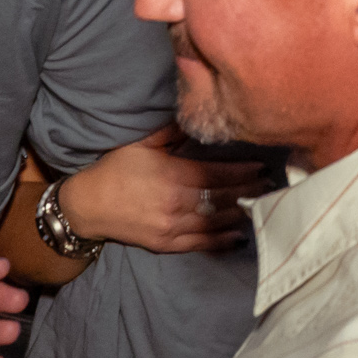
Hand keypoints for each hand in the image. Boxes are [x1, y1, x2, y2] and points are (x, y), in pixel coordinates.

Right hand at [60, 129, 273, 254]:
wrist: (87, 207)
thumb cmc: (115, 170)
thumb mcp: (143, 143)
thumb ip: (173, 131)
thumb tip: (197, 114)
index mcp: (173, 176)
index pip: (218, 173)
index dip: (242, 171)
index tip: (261, 166)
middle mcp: (177, 204)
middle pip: (222, 197)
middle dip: (248, 191)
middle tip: (269, 184)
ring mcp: (172, 227)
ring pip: (215, 220)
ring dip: (240, 213)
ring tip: (261, 205)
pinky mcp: (166, 244)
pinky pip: (201, 243)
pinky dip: (222, 239)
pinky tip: (239, 234)